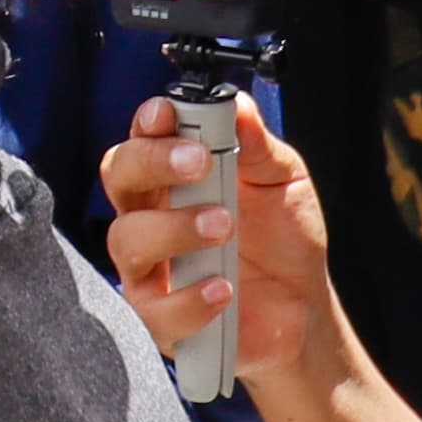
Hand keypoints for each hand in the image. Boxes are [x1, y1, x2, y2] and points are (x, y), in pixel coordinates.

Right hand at [103, 97, 333, 383]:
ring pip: (126, 239)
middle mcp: (150, 215)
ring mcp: (149, 266)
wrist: (303, 309)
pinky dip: (187, 299)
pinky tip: (223, 288)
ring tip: (223, 229)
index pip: (142, 138)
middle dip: (151, 162)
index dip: (147, 123)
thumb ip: (258, 145)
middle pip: (117, 175)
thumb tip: (239, 104)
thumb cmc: (283, 240)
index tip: (167, 115)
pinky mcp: (159, 317)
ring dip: (172, 228)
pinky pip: (151, 308)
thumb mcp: (283, 182)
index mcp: (174, 176)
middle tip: (199, 164)